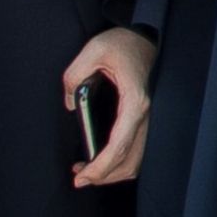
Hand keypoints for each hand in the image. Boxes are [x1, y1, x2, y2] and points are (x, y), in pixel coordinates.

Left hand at [61, 27, 153, 187]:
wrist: (142, 37)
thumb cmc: (123, 43)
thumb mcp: (93, 50)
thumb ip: (74, 76)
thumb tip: (70, 102)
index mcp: (134, 101)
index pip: (120, 145)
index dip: (101, 167)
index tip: (82, 177)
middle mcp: (144, 114)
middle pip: (129, 160)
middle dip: (104, 176)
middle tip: (79, 179)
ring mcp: (146, 119)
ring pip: (136, 160)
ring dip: (112, 172)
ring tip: (86, 172)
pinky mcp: (141, 119)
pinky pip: (135, 151)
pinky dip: (119, 163)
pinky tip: (100, 160)